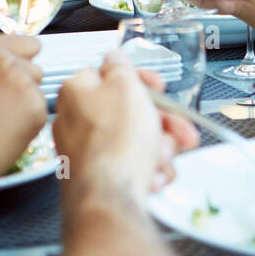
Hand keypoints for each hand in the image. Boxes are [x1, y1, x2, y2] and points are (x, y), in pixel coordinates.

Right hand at [0, 35, 48, 183]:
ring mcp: (23, 83)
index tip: (10, 77)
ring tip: (1, 117)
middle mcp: (8, 61)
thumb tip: (9, 56)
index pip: (29, 43)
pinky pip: (41, 109)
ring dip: (27, 101)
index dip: (22, 61)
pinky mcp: (36, 107)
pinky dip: (30, 120)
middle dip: (24, 83)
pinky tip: (8, 129)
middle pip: (35, 68)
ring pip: (38, 89)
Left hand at [54, 51, 198, 199]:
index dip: (141, 81)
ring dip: (159, 148)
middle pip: (127, 111)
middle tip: (179, 129)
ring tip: (164, 158)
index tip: (159, 88)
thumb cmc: (114, 143)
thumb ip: (121, 68)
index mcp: (76, 92)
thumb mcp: (126, 88)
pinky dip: (148, 170)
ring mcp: (85, 151)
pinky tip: (154, 176)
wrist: (110, 199)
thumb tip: (114, 57)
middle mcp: (75, 121)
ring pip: (134, 141)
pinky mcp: (98, 177)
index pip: (111, 75)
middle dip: (160, 121)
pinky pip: (131, 166)